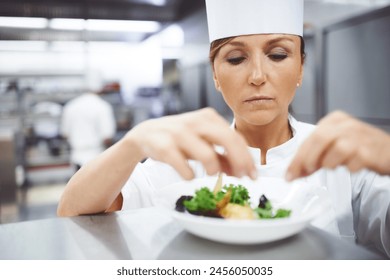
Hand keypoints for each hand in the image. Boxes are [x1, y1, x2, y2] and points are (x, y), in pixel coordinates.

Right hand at [128, 108, 256, 179]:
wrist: (146, 134)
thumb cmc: (179, 139)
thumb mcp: (202, 144)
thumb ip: (222, 157)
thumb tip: (242, 172)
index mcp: (208, 118)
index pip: (235, 137)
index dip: (247, 158)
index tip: (254, 175)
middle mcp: (196, 122)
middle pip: (227, 139)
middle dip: (240, 161)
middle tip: (243, 178)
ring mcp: (179, 132)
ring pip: (206, 153)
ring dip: (213, 168)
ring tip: (211, 174)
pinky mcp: (164, 145)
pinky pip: (182, 164)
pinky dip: (189, 174)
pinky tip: (190, 176)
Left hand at [286, 111, 389, 180]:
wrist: (388, 151)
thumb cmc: (359, 148)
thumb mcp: (333, 147)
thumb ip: (314, 158)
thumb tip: (293, 173)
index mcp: (334, 120)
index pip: (309, 138)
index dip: (297, 158)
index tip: (288, 174)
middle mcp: (346, 125)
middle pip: (319, 139)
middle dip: (308, 159)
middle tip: (305, 172)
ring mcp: (359, 136)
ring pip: (335, 150)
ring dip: (328, 163)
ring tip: (332, 166)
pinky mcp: (370, 151)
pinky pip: (352, 163)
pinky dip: (348, 168)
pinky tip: (351, 166)